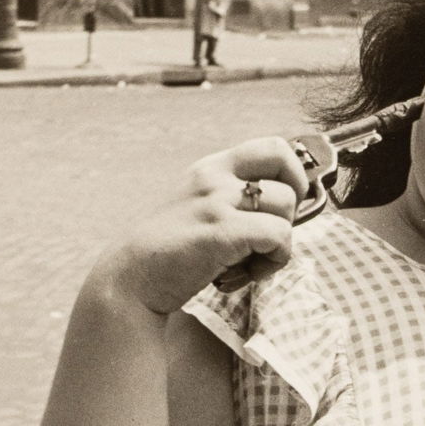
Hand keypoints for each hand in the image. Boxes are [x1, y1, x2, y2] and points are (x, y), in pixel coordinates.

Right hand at [92, 136, 307, 314]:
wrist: (129, 279)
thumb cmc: (169, 253)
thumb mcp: (199, 209)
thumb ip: (232, 199)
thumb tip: (284, 206)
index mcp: (211, 168)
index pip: (273, 146)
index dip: (293, 174)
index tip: (282, 206)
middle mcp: (214, 176)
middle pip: (287, 164)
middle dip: (295, 200)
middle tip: (274, 229)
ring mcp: (216, 201)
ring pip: (287, 205)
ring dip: (281, 242)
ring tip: (251, 262)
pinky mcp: (221, 231)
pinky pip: (278, 235)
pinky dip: (275, 261)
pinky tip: (246, 274)